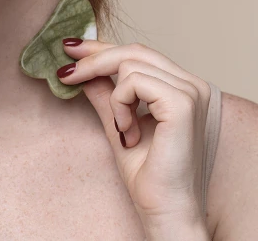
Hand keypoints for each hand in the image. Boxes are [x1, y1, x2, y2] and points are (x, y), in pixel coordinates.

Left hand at [56, 39, 210, 229]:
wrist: (163, 209)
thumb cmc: (147, 173)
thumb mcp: (117, 121)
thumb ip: (104, 94)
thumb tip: (81, 69)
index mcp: (181, 86)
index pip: (137, 53)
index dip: (101, 48)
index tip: (70, 48)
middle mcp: (192, 84)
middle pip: (133, 51)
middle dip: (93, 59)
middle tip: (65, 74)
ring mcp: (190, 92)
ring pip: (130, 63)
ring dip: (113, 97)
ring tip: (121, 128)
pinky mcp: (182, 103)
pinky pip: (134, 82)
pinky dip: (120, 103)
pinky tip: (127, 130)